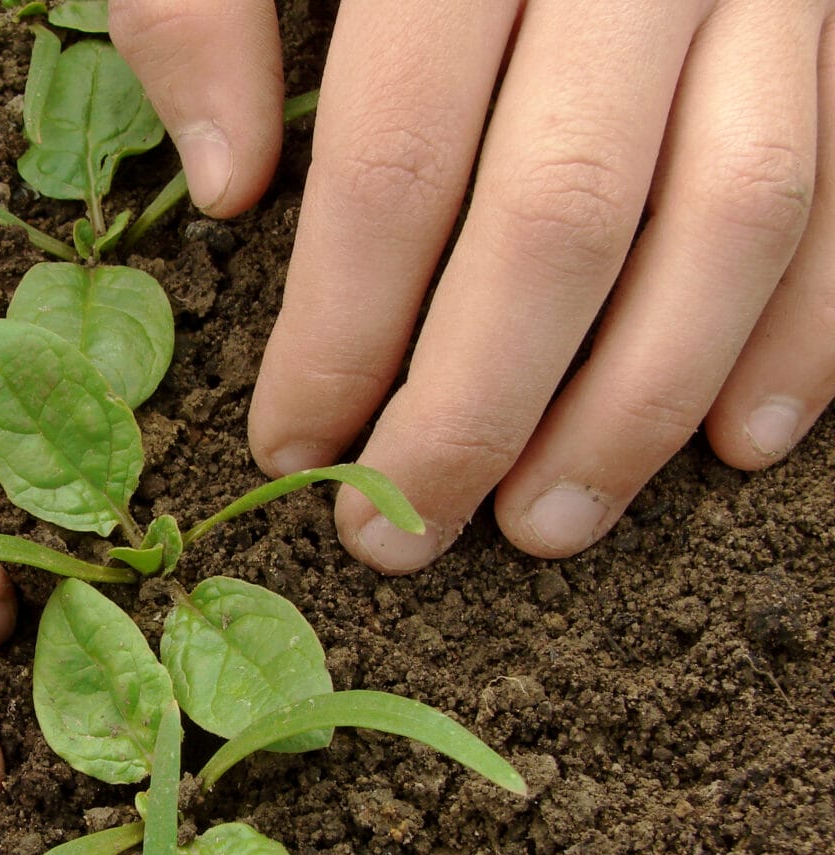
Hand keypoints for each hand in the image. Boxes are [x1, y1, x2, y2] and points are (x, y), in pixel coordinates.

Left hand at [113, 0, 834, 570]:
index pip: (399, 167)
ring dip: (641, 401)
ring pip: (738, 213)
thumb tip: (232, 186)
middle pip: (567, 216)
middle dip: (477, 407)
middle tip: (402, 534)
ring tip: (549, 526)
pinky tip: (743, 437)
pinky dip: (816, 322)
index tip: (289, 444)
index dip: (340, 333)